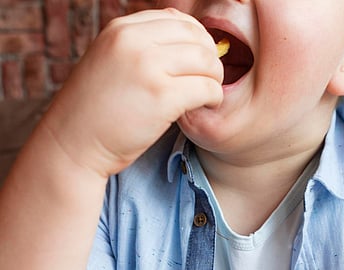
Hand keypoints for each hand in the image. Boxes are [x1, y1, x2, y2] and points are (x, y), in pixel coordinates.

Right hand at [42, 8, 223, 176]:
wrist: (72, 144)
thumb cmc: (96, 108)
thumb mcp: (111, 61)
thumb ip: (142, 47)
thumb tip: (190, 43)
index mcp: (121, 29)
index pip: (178, 19)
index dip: (197, 39)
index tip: (199, 60)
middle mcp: (133, 41)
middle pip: (196, 38)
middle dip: (210, 58)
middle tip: (208, 79)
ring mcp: (147, 67)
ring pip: (207, 61)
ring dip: (215, 78)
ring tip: (207, 94)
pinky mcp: (161, 96)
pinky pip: (207, 88)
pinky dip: (214, 97)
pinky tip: (206, 106)